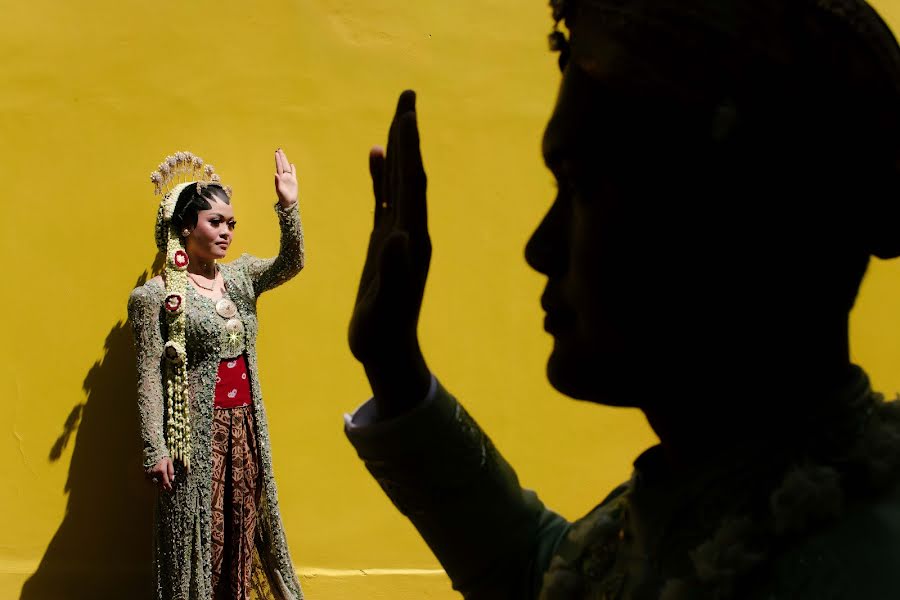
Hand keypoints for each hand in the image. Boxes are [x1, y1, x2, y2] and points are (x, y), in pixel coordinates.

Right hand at [146, 457, 174, 491]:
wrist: (153, 452)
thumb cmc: (162, 457)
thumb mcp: (169, 463)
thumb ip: (171, 471)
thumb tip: (172, 479)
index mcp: (162, 471)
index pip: (165, 482)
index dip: (168, 487)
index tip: (169, 489)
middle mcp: (155, 474)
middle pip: (159, 484)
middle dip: (163, 487)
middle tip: (166, 487)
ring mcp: (149, 474)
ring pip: (154, 483)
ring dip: (158, 484)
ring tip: (161, 484)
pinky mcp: (146, 473)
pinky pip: (150, 480)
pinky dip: (153, 481)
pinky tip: (156, 480)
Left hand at [274, 148, 298, 206]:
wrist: (289, 202)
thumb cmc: (283, 197)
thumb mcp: (279, 190)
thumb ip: (277, 182)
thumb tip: (275, 174)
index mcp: (280, 177)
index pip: (279, 166)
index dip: (278, 160)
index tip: (276, 153)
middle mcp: (284, 176)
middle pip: (282, 164)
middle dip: (281, 157)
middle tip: (279, 149)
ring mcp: (289, 178)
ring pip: (287, 167)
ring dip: (285, 160)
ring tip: (283, 153)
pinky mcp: (294, 180)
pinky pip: (293, 172)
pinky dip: (292, 168)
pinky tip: (291, 164)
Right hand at [349, 90, 431, 418]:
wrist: (387, 349)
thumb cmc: (383, 332)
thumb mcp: (385, 303)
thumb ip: (392, 270)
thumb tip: (399, 236)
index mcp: (412, 238)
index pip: (414, 184)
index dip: (411, 148)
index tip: (408, 112)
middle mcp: (410, 229)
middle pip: (411, 173)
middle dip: (409, 135)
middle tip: (408, 95)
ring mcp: (398, 234)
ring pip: (399, 182)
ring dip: (399, 149)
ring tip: (396, 116)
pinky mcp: (385, 243)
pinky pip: (384, 200)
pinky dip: (381, 176)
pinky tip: (376, 156)